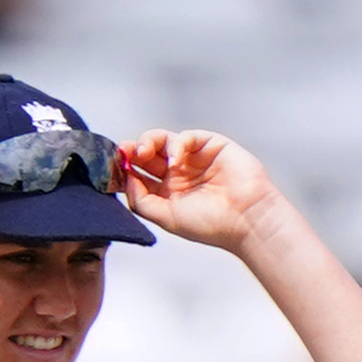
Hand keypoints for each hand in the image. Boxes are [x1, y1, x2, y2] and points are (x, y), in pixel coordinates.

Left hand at [112, 129, 282, 249]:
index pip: (139, 173)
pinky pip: (186, 137)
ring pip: (162, 140)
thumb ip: (141, 200)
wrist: (246, 219)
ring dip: (149, 142)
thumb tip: (125, 177)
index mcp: (167, 191)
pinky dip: (176, 145)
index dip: (125, 167)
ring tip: (144, 152)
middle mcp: (179, 173)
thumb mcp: (166, 217)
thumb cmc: (211, 224)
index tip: (115, 166)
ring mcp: (194, 158)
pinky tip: (176, 161)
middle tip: (126, 152)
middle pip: (147, 153)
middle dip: (133, 150)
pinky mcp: (210, 145)